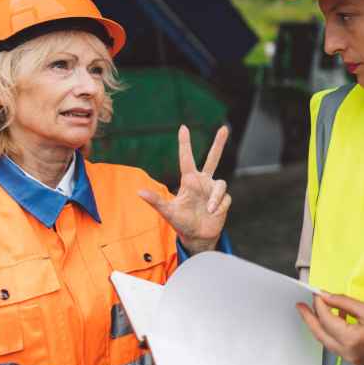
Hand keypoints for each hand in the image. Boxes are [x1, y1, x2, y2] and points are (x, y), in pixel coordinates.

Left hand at [139, 125, 231, 253]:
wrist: (197, 237)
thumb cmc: (181, 222)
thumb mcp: (167, 212)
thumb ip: (156, 201)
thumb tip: (139, 192)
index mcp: (189, 181)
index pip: (187, 158)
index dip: (185, 143)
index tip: (183, 127)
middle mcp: (203, 182)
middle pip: (213, 159)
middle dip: (219, 143)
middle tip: (224, 128)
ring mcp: (213, 190)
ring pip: (221, 184)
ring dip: (215, 197)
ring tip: (209, 210)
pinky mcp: (223, 200)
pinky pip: (224, 199)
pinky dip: (219, 207)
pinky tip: (213, 214)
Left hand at [296, 293, 363, 364]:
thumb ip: (344, 303)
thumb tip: (326, 296)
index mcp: (352, 339)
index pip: (327, 319)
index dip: (320, 304)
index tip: (316, 293)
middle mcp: (349, 353)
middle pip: (321, 335)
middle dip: (309, 319)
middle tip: (301, 307)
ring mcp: (353, 359)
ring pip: (328, 342)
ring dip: (321, 326)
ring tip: (318, 309)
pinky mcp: (358, 359)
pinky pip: (339, 345)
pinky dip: (334, 332)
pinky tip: (337, 318)